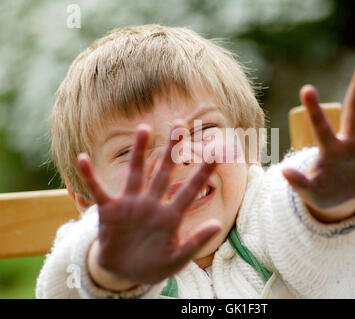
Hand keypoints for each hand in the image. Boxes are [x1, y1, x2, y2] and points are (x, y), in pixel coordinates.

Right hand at [77, 123, 220, 285]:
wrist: (124, 273)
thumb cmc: (154, 265)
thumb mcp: (177, 259)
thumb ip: (196, 242)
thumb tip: (217, 224)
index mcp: (170, 216)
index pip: (190, 190)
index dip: (202, 172)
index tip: (216, 152)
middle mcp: (151, 204)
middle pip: (163, 172)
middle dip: (172, 150)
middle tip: (181, 124)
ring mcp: (130, 205)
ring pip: (135, 174)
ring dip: (139, 153)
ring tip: (144, 128)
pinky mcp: (110, 211)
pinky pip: (98, 190)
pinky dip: (90, 176)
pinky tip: (83, 158)